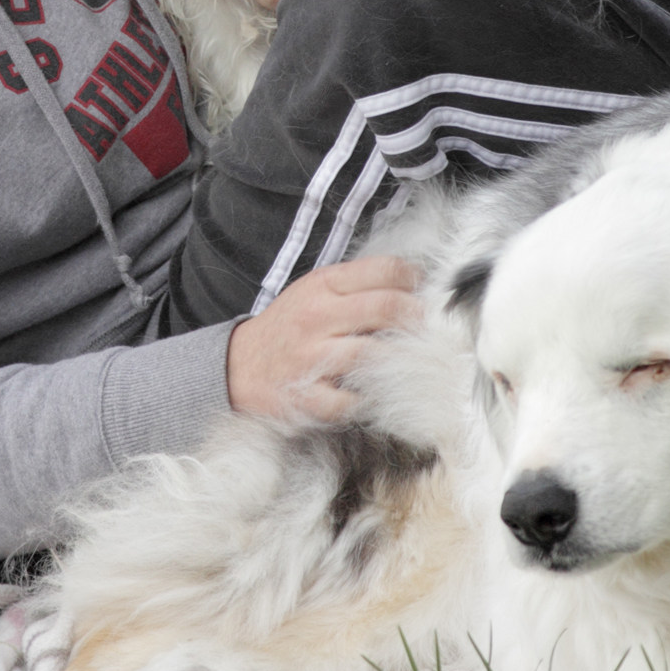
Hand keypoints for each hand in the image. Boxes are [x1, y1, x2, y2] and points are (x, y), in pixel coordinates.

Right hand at [226, 255, 421, 421]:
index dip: (415, 280)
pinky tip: (377, 393)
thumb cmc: (288, 327)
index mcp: (322, 285)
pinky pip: (352, 400)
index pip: (383, 271)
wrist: (238, 366)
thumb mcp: (314, 290)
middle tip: (431, 328)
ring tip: (413, 360)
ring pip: (374, 353)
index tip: (425, 291)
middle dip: (418, 318)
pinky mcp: (308, 396)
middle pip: (387, 308)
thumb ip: (356, 285)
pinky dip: (370, 399)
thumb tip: (411, 283)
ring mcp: (312, 357)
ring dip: (401, 359)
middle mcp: (317, 317)